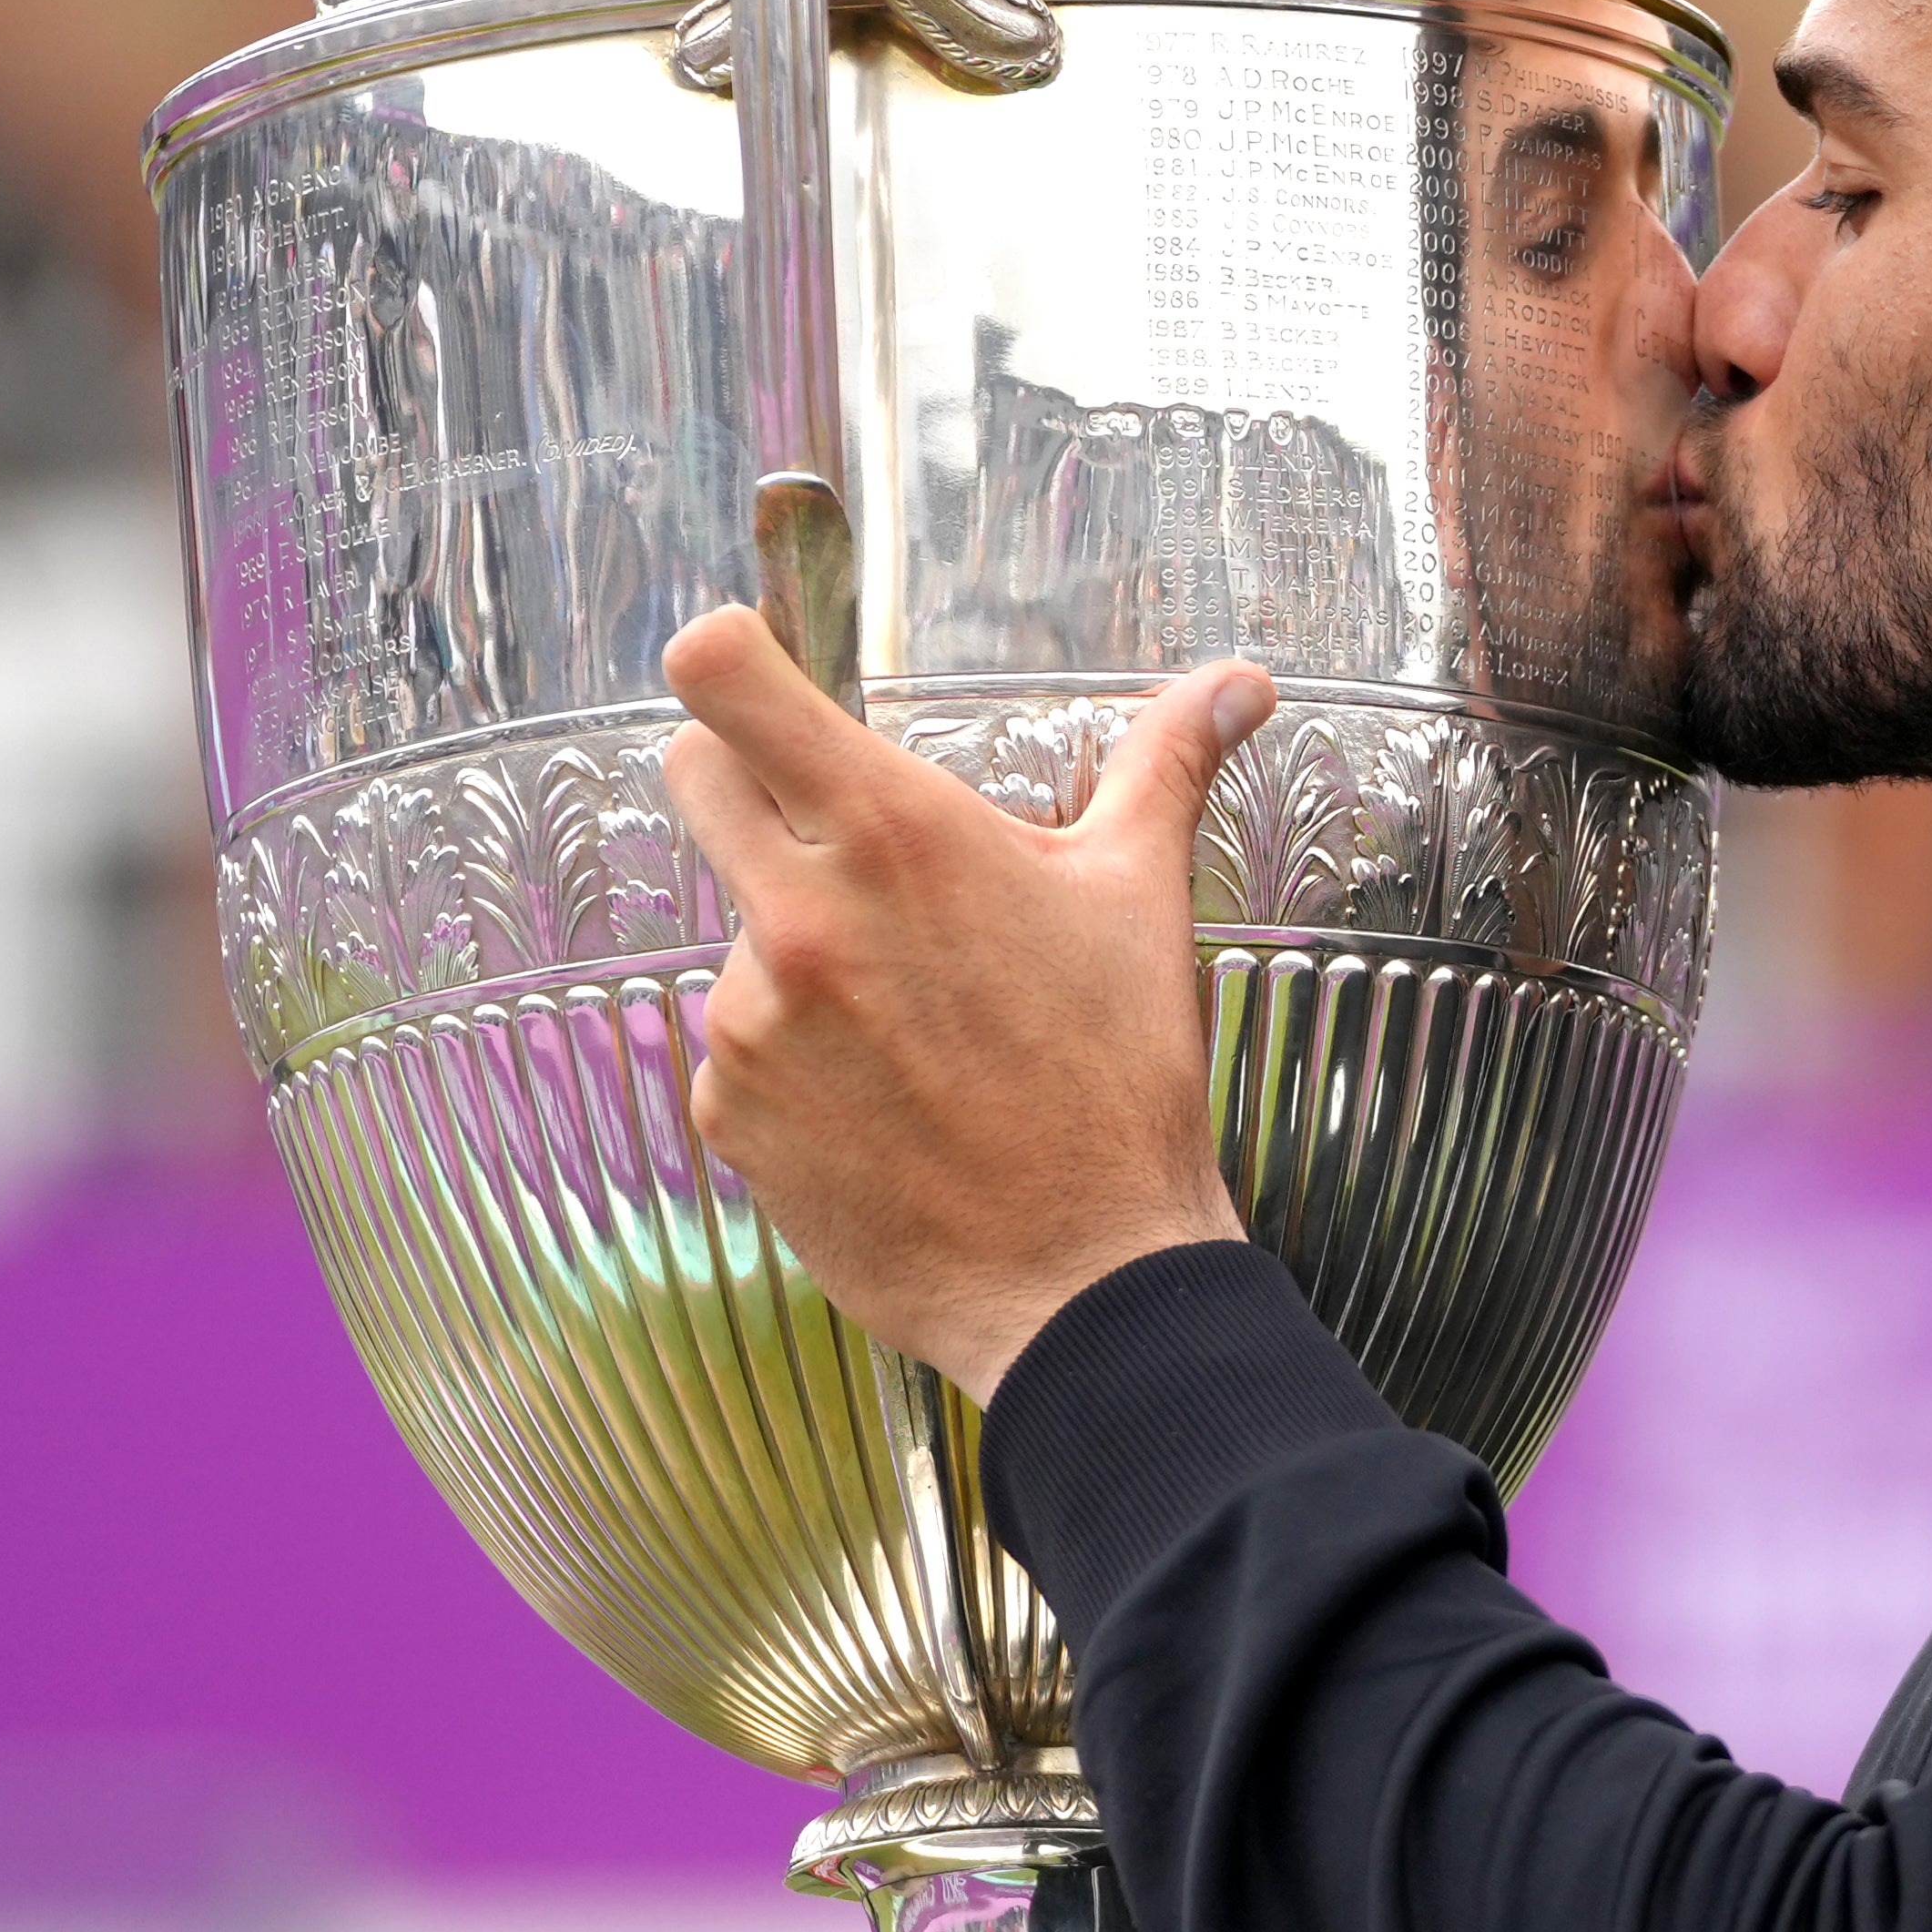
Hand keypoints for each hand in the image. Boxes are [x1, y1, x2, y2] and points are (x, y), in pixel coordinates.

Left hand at [651, 607, 1271, 1400]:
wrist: (1082, 1279)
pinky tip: (882, 1102)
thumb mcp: (1141, 899)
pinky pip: (738, 1043)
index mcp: (895, 833)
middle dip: (747, 781)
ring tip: (911, 1028)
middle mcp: (799, 912)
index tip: (749, 665)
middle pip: (693, 772)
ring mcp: (749, 1016)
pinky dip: (793, 1060)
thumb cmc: (1119, 1080)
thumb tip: (1237, 680)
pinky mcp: (728, 1108)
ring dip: (799, 951)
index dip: (726, 652)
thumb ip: (1167, 764)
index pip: (727, 681)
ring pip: (735, 924)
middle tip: (835, 838)